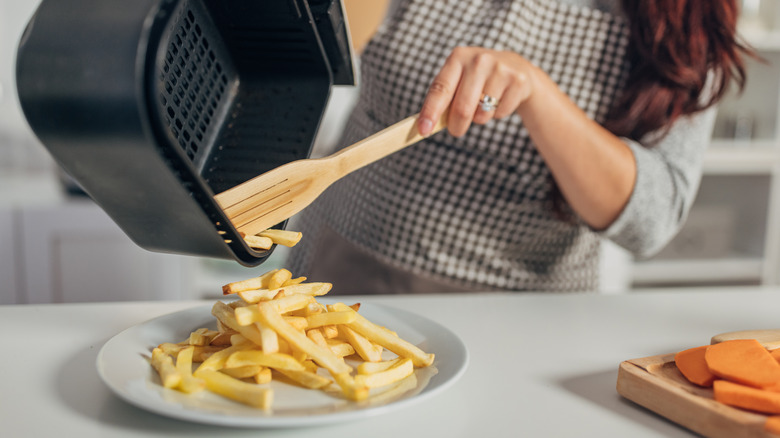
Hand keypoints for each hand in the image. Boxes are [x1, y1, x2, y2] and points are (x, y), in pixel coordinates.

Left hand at [417, 47, 536, 136]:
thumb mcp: (458, 81)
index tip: (423, 130)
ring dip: (479, 118)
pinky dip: (497, 114)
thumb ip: (442, 100)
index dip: (431, 111)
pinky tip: (500, 99)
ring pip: (482, 114)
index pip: (440, 89)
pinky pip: (500, 113)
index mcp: (457, 57)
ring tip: (484, 104)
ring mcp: (500, 69)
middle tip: (456, 131)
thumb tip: (425, 127)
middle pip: (462, 108)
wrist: (515, 68)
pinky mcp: (518, 81)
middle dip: (456, 126)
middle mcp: (479, 60)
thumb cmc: (476, 80)